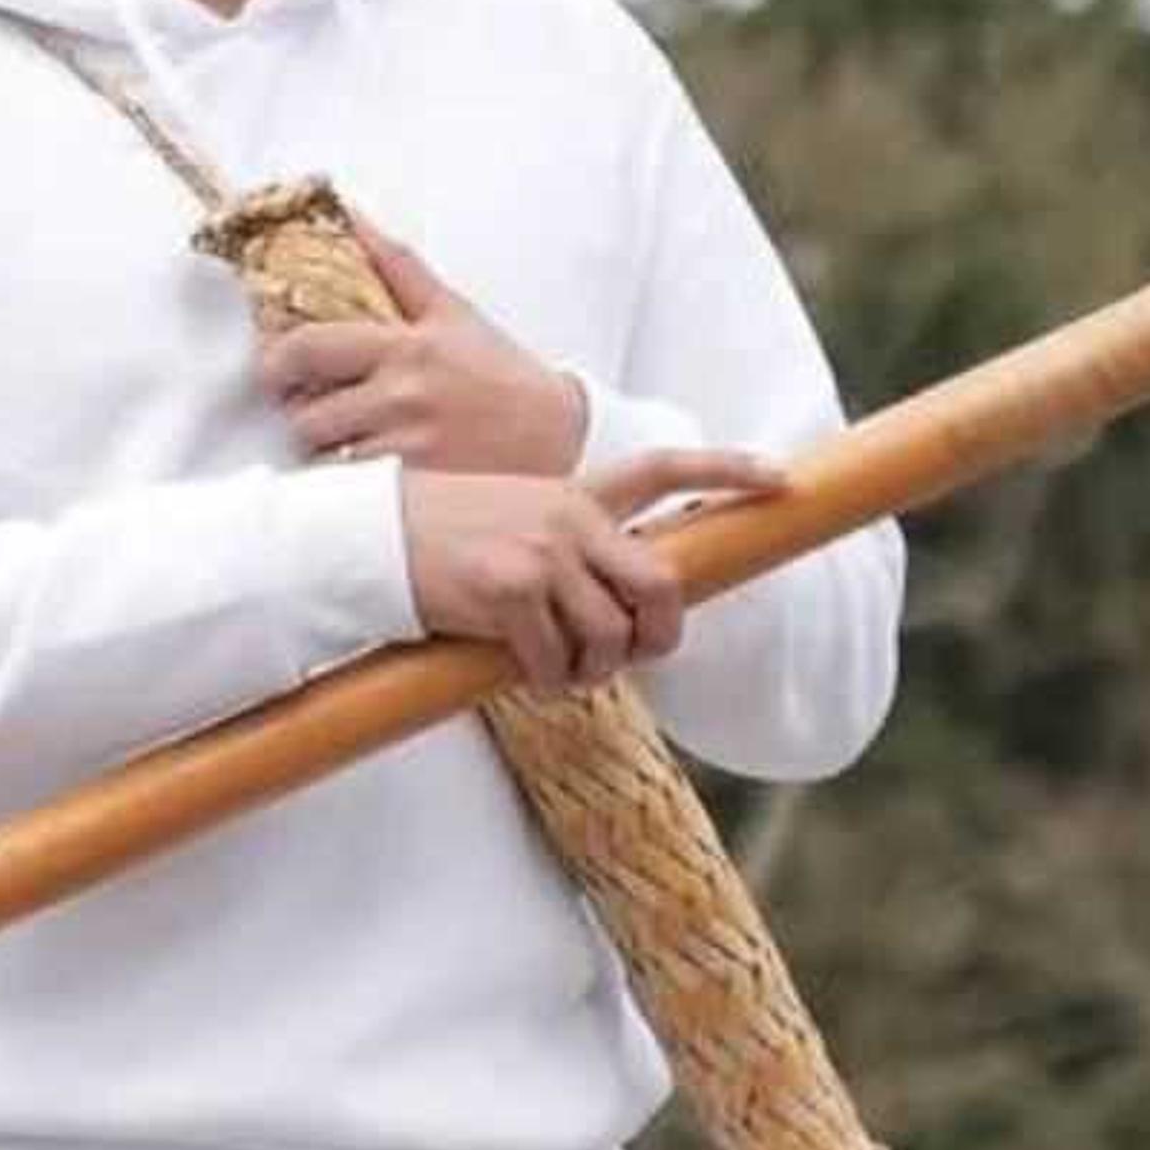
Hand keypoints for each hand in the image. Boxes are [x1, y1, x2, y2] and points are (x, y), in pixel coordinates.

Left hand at [254, 209, 585, 474]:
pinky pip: (354, 490)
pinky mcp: (420, 487)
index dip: (275, 361)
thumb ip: (395, 266)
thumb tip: (351, 217)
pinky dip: (347, 484)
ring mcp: (411, 447)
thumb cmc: (500, 374)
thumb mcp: (450, 311)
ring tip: (339, 441)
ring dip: (319, 453)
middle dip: (296, 414)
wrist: (562, 436)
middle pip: (305, 413)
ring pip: (324, 458)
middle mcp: (405, 396)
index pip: (308, 348)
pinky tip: (364, 470)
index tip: (274, 368)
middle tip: (303, 410)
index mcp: (406, 346)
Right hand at [401, 448, 786, 689]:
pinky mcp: (511, 590)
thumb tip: (614, 615)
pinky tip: (525, 674)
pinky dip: (549, 681)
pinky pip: (557, 660)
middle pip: (661, 586)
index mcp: (574, 492)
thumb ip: (566, 545)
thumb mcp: (510, 519)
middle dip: (659, 636)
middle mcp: (569, 517)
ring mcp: (543, 553)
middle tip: (634, 656)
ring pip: (611, 635)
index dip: (730, 472)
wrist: (365, 539)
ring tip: (563, 673)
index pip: (665, 469)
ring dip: (594, 670)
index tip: (784, 480)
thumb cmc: (433, 538)